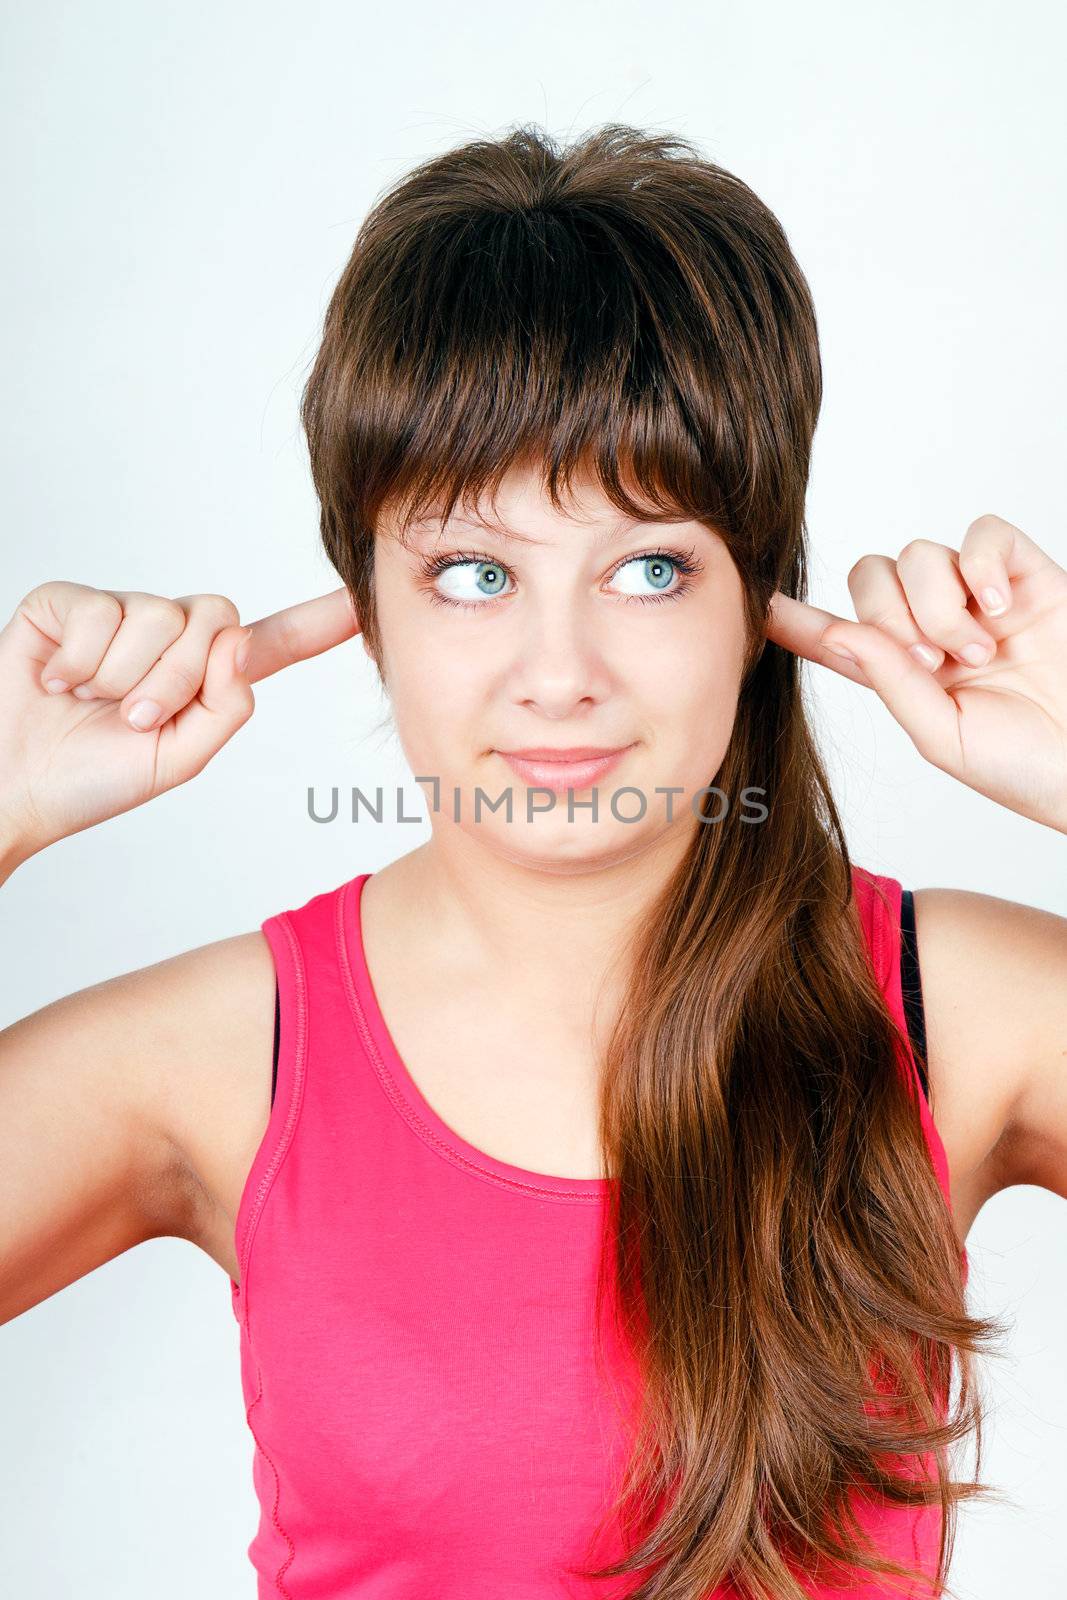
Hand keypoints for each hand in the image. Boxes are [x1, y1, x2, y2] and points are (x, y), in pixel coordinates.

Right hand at [0, 582, 359, 865]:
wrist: (13, 786)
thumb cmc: (90, 779)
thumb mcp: (179, 758)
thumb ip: (225, 706)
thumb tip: (238, 642)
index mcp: (203, 677)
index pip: (270, 642)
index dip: (318, 621)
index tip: (363, 601)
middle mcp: (166, 637)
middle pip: (213, 621)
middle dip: (174, 679)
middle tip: (129, 718)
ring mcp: (117, 614)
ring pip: (156, 618)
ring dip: (121, 677)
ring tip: (88, 704)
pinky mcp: (68, 603)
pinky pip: (98, 611)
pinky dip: (78, 660)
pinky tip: (56, 682)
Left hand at [765, 514, 1066, 833]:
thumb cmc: (1026, 768)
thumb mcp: (943, 737)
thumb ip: (891, 682)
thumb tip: (841, 632)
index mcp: (904, 673)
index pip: (836, 635)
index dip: (795, 620)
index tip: (753, 605)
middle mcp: (935, 627)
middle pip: (872, 576)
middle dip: (890, 615)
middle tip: (934, 663)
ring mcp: (981, 598)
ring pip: (921, 555)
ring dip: (940, 604)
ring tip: (978, 651)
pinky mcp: (1029, 575)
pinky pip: (985, 534)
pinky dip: (985, 566)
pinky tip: (1003, 610)